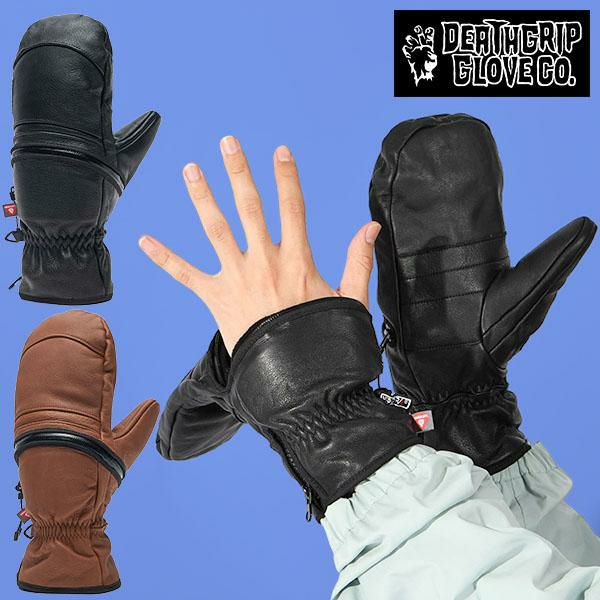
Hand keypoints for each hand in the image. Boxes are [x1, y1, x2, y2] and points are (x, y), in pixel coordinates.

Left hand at [139, 136, 380, 354]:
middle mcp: (264, 261)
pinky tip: (143, 241)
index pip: (293, 207)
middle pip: (250, 207)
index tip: (280, 151)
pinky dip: (165, 258)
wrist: (296, 380)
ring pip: (216, 229)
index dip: (287, 177)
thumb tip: (370, 227)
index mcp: (297, 260)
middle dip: (239, 172)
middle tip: (228, 142)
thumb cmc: (323, 339)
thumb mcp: (349, 299)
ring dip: (202, 197)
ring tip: (190, 169)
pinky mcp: (216, 298)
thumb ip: (358, 260)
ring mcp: (237, 278)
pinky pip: (186, 275)